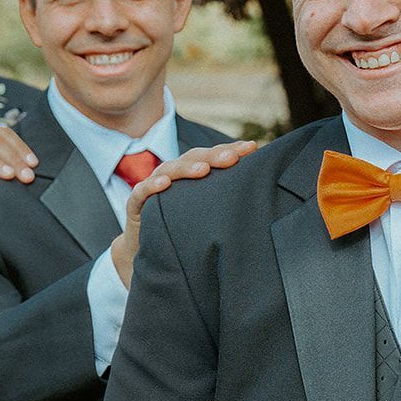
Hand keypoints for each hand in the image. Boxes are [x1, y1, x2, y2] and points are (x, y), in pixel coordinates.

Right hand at [109, 140, 256, 285]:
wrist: (148, 252)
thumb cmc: (182, 231)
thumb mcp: (206, 215)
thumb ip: (226, 203)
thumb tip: (265, 199)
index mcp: (191, 175)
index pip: (212, 157)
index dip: (230, 150)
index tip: (252, 148)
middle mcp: (173, 176)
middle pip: (193, 158)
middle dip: (213, 156)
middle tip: (232, 158)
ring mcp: (153, 187)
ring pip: (169, 169)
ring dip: (186, 168)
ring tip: (203, 170)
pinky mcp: (136, 204)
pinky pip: (142, 191)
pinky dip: (152, 185)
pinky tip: (164, 184)